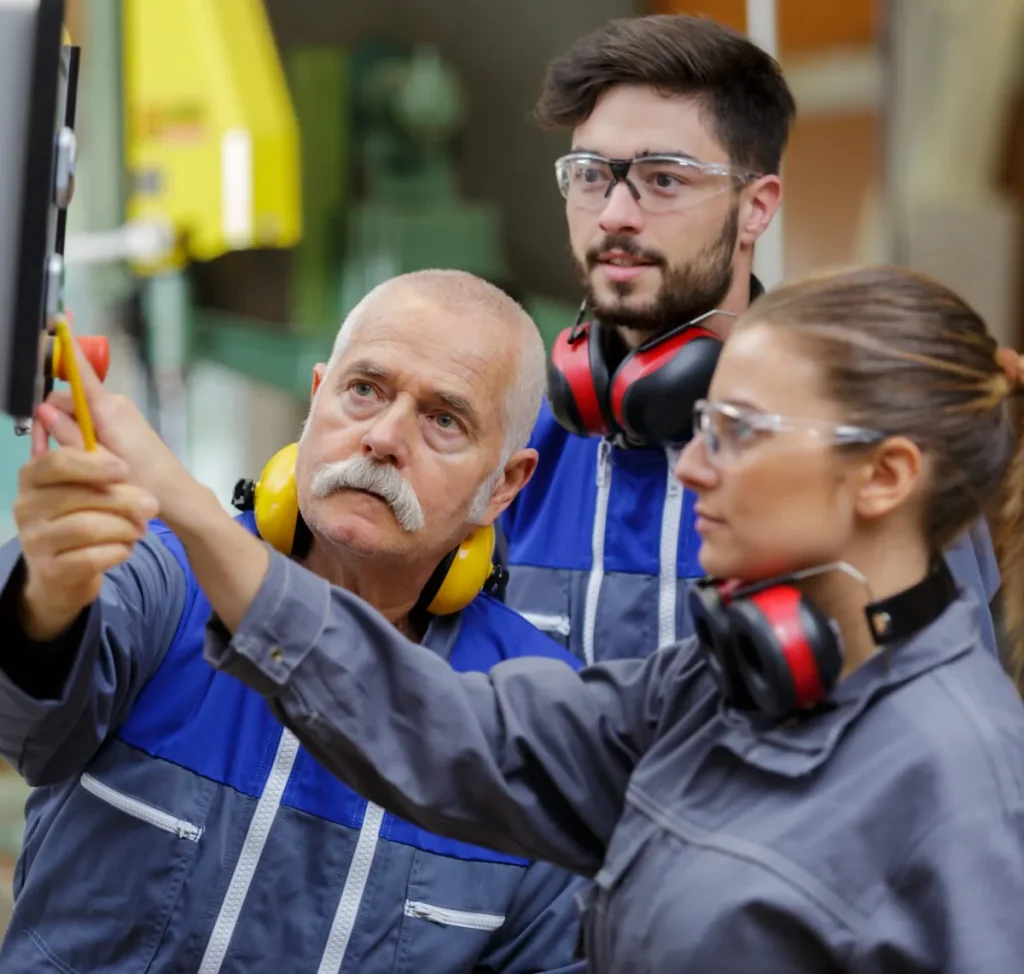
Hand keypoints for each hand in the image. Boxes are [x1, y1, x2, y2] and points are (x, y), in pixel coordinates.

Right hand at [13, 431, 157, 641]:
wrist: (65, 573)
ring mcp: (33, 541)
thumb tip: (122, 466)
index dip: (93, 465)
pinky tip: (125, 549)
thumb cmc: (81, 518)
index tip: (125, 470)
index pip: (57, 462)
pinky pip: (92, 557)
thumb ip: (98, 472)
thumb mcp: (86, 490)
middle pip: (80, 496)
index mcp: (33, 477)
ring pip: (87, 527)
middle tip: (151, 506)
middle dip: (124, 500)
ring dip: (124, 527)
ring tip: (140, 529)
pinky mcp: (50, 570)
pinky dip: (118, 551)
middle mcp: (25, 507)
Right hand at [38, 332, 193, 521]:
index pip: (81, 372)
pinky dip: (81, 435)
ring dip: (67, 432)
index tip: (60, 322)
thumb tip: (45, 412)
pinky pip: (91, 420)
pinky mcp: (123, 422)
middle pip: (68, 399)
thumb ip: (70, 436)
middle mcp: (115, 404)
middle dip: (53, 421)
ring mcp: (120, 412)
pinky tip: (85, 458)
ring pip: (78, 412)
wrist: (176, 495)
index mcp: (109, 410)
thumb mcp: (100, 464)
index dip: (67, 350)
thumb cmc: (145, 482)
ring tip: (74, 462)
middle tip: (47, 452)